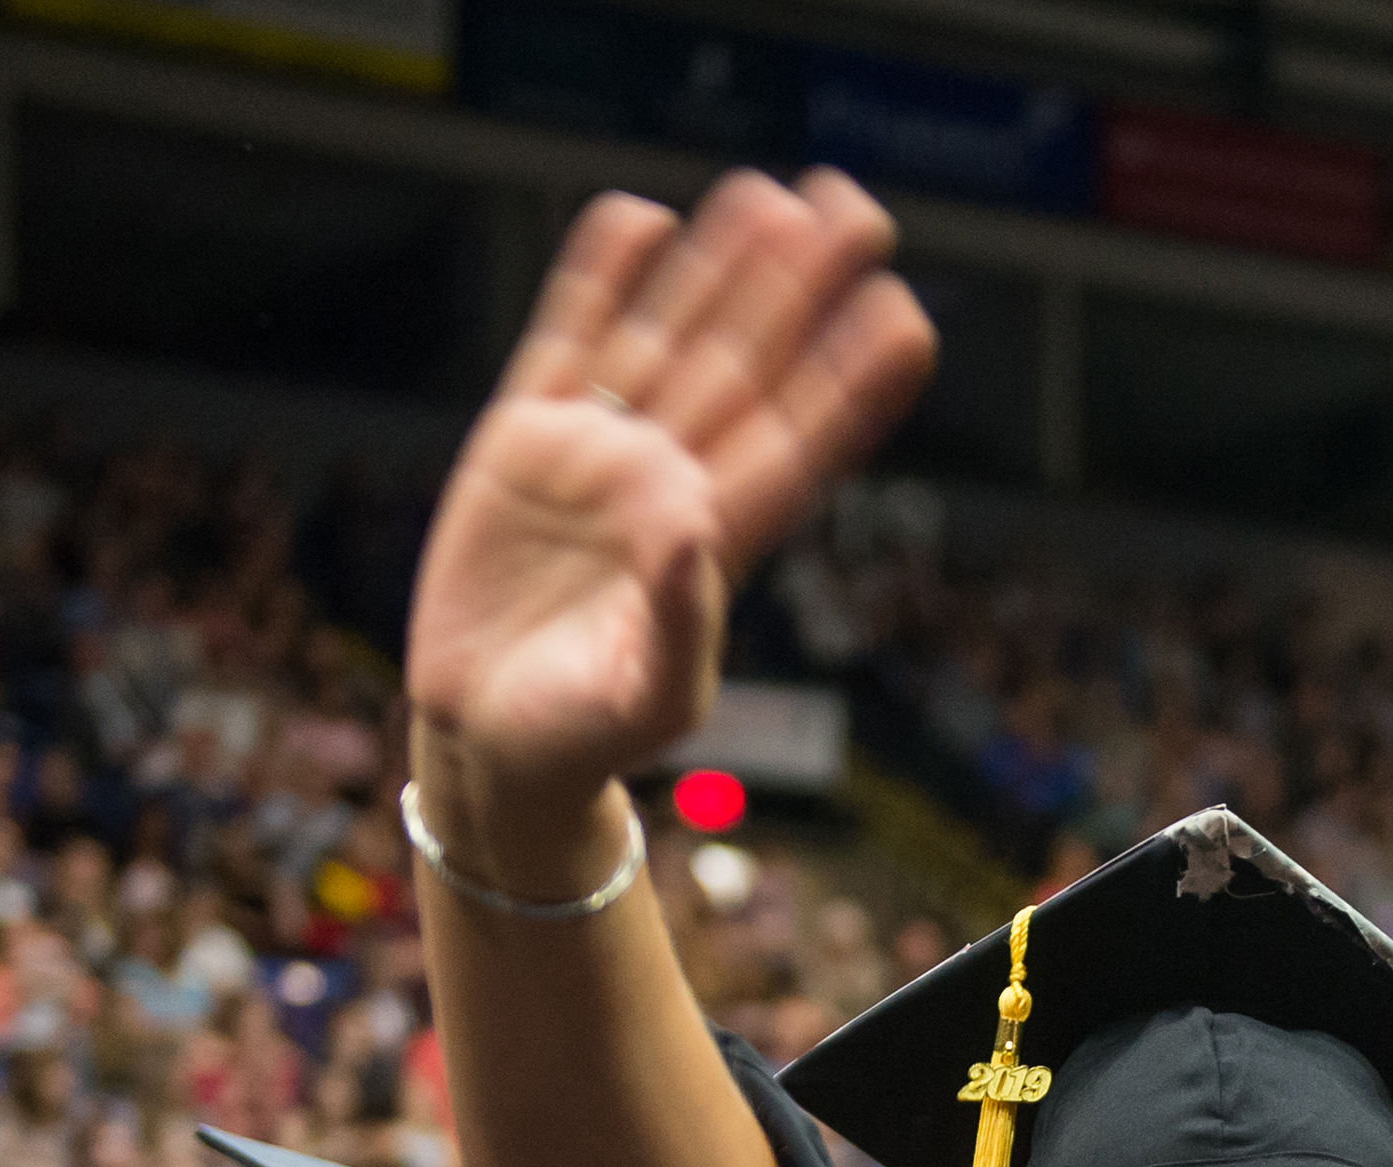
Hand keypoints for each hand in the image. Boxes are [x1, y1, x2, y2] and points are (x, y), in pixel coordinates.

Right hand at [408, 173, 935, 854]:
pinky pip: (568, 340)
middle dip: (803, 290)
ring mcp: (598, 454)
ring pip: (671, 336)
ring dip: (719, 268)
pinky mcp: (523, 441)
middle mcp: (669, 481)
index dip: (854, 378)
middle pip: (751, 366)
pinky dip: (598, 279)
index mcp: (718, 540)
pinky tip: (639, 218)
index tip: (905, 315)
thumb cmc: (580, 742)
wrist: (487, 744)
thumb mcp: (644, 704)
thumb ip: (679, 620)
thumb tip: (690, 518)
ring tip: (770, 196)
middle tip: (860, 211)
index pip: (802, 441)